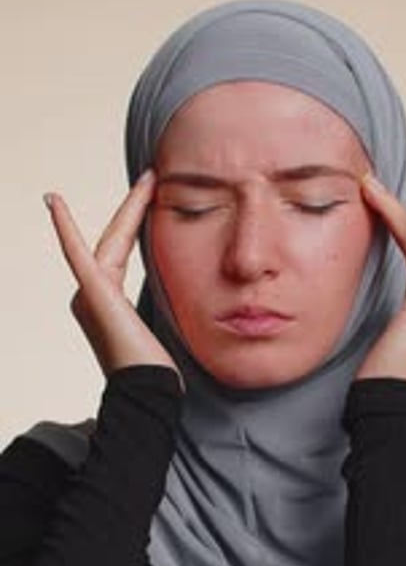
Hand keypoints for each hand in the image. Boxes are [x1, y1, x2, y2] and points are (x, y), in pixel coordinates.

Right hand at [44, 171, 180, 381]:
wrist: (150, 391)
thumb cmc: (159, 370)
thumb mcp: (164, 326)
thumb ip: (165, 302)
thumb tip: (190, 288)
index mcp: (107, 302)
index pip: (121, 251)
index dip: (133, 221)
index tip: (149, 194)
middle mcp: (91, 296)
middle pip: (115, 240)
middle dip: (135, 206)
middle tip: (153, 174)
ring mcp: (89, 294)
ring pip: (110, 241)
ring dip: (129, 208)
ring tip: (149, 178)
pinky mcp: (93, 294)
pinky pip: (78, 255)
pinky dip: (65, 229)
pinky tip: (54, 202)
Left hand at [355, 175, 405, 388]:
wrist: (386, 407)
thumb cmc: (377, 382)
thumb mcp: (380, 342)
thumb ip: (382, 318)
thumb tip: (353, 301)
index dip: (401, 229)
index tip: (377, 206)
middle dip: (397, 212)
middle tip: (369, 184)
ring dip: (397, 210)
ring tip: (370, 186)